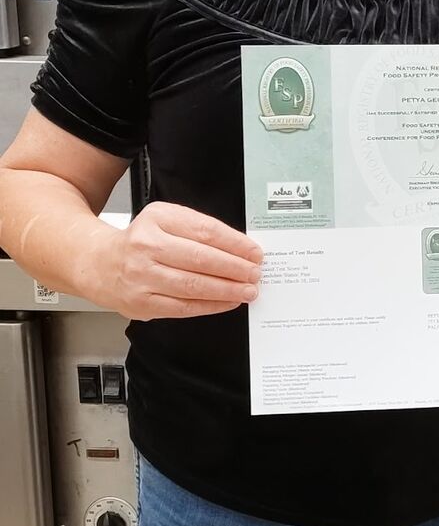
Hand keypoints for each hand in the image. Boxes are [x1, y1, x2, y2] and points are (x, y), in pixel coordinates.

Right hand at [86, 201, 262, 320]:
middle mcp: (146, 246)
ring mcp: (141, 276)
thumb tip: (239, 248)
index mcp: (158, 219)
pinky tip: (226, 301)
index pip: (206, 230)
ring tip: (247, 290)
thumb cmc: (140, 240)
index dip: (236, 244)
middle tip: (254, 273)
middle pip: (201, 258)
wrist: (97, 263)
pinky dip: (210, 305)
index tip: (254, 252)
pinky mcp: (140, 303)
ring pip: (193, 285)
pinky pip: (182, 307)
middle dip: (235, 268)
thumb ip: (199, 229)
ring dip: (226, 289)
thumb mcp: (166, 219)